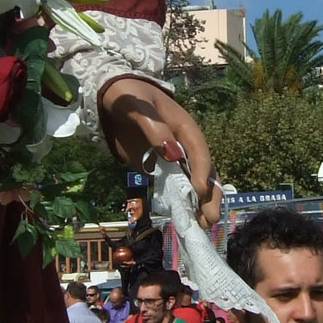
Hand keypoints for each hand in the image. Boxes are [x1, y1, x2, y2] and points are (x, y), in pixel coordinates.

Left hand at [99, 78, 220, 225]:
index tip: (198, 191)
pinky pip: (177, 187)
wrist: (112, 99)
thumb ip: (153, 128)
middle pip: (204, 171)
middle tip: (209, 219)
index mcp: (184, 126)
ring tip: (203, 226)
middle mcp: (185, 145)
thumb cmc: (127, 97)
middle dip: (209, 195)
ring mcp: (175, 158)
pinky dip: (184, 203)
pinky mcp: (163, 168)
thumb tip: (172, 153)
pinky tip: (187, 220)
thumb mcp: (136, 106)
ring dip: (200, 203)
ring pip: (194, 182)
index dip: (201, 170)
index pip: (198, 150)